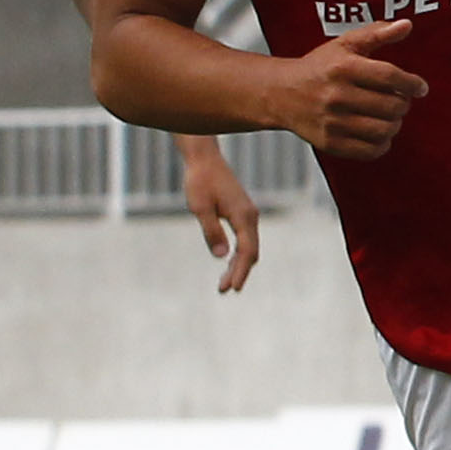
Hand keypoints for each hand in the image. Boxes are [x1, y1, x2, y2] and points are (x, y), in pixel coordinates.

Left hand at [177, 135, 261, 294]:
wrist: (204, 159)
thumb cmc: (200, 181)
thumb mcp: (200, 208)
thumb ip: (212, 231)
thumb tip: (221, 256)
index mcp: (243, 216)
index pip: (247, 251)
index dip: (240, 271)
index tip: (232, 288)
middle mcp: (250, 216)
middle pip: (251, 251)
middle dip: (240, 272)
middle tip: (225, 290)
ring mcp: (247, 214)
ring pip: (249, 246)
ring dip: (238, 264)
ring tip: (224, 282)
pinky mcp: (241, 212)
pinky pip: (245, 238)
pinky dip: (238, 253)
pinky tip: (228, 261)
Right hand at [279, 20, 426, 160]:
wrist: (280, 93)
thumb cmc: (319, 67)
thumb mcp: (345, 43)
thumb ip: (377, 33)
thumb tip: (406, 25)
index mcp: (343, 68)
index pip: (390, 77)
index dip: (412, 83)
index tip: (420, 87)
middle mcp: (336, 95)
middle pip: (391, 106)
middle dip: (403, 103)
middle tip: (400, 100)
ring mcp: (332, 121)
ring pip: (384, 130)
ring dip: (395, 124)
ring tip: (390, 116)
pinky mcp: (329, 142)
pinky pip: (370, 151)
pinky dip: (382, 144)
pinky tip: (378, 132)